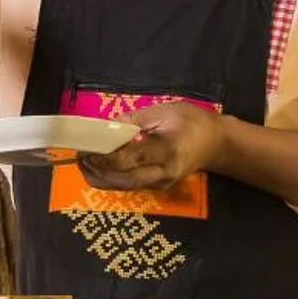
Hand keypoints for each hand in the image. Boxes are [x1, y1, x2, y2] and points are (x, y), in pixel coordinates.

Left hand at [78, 102, 229, 189]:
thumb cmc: (191, 121)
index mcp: (165, 150)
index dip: (104, 157)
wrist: (217, 143)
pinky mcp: (159, 185)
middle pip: (125, 180)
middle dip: (99, 172)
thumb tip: (106, 126)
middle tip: (80, 158)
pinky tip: (99, 168)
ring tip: (84, 164)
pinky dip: (113, 178)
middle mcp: (163, 172)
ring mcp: (162, 182)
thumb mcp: (163, 111)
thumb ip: (134, 120)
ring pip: (126, 186)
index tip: (86, 148)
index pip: (128, 159)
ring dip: (102, 178)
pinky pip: (131, 185)